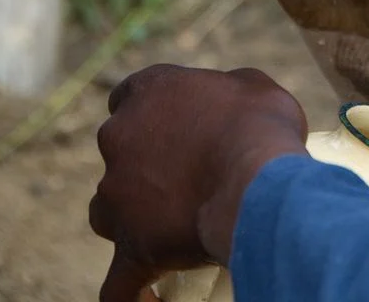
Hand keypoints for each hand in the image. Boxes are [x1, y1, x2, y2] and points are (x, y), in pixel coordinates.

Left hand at [88, 65, 309, 300]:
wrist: (258, 178)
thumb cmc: (260, 126)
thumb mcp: (254, 88)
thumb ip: (230, 90)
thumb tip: (233, 106)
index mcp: (147, 92)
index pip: (129, 97)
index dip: (151, 115)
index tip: (175, 128)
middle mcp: (119, 137)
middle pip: (119, 154)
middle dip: (143, 167)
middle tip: (187, 180)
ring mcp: (117, 195)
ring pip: (107, 211)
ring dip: (129, 219)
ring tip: (167, 232)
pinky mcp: (131, 245)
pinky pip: (118, 282)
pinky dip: (128, 294)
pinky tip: (142, 299)